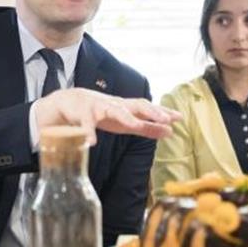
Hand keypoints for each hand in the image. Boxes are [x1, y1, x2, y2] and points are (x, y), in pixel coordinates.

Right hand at [32, 88, 180, 143]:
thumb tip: (170, 131)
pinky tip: (90, 142)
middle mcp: (115, 105)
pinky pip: (85, 123)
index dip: (163, 112)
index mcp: (127, 108)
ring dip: (124, 117)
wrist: (68, 104)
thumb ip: (147, 128)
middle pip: (136, 104)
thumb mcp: (125, 123)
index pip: (148, 108)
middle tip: (165, 118)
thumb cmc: (101, 114)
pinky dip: (87, 132)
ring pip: (113, 109)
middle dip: (151, 111)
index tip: (179, 117)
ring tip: (136, 125)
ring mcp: (98, 107)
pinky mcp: (81, 113)